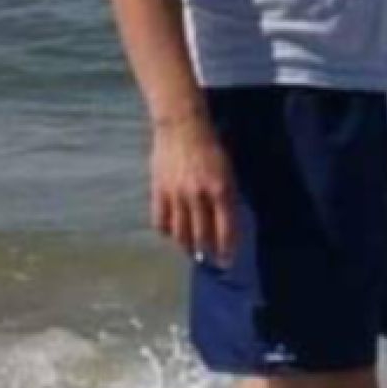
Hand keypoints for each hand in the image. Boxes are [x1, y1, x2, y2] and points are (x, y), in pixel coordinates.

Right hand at [151, 115, 236, 263]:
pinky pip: (161, 221)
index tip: (227, 261)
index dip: (227, 249)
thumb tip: (226, 224)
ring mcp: (177, 195)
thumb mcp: (227, 172)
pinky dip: (166, 232)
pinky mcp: (159, 191)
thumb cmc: (210, 148)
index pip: (226, 230)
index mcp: (221, 190)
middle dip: (207, 253)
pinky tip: (172, 234)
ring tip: (191, 252)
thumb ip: (226, 198)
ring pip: (181, 233)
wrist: (182, 126)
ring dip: (187, 247)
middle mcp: (199, 196)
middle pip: (202, 236)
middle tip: (209, 261)